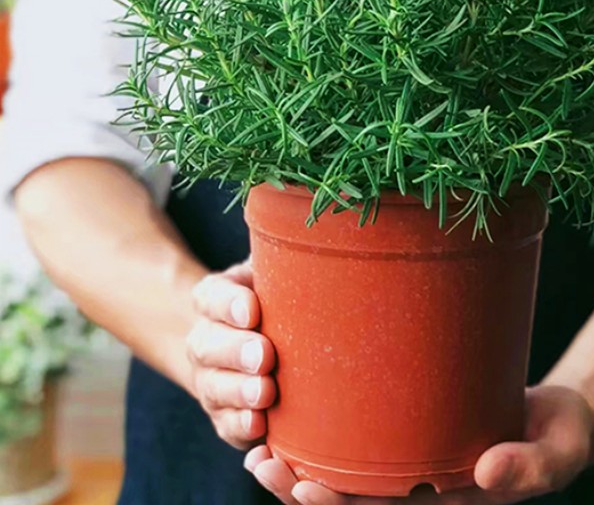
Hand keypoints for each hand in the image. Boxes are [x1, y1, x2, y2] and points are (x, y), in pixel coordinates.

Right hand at [187, 261, 275, 449]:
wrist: (249, 337)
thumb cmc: (272, 297)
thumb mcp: (270, 270)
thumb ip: (282, 259)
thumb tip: (313, 241)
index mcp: (213, 297)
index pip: (212, 296)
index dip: (230, 303)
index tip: (252, 309)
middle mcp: (205, 338)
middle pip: (209, 345)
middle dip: (237, 351)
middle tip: (264, 355)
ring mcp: (211, 379)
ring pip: (215, 387)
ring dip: (239, 392)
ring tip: (265, 392)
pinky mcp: (223, 414)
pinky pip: (226, 424)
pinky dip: (241, 427)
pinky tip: (259, 425)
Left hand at [244, 386, 593, 503]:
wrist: (561, 413)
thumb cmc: (560, 434)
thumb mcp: (559, 452)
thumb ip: (530, 468)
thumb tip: (486, 472)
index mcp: (451, 498)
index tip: (303, 488)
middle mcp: (426, 484)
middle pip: (356, 495)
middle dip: (304, 485)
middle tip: (261, 462)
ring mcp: (418, 456)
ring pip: (352, 467)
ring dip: (306, 459)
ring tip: (259, 442)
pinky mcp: (417, 424)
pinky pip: (369, 432)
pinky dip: (333, 425)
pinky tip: (302, 400)